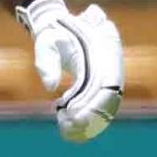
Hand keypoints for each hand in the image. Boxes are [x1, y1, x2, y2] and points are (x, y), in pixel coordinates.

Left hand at [16, 0, 123, 142]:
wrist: (61, 26)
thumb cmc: (52, 35)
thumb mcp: (45, 42)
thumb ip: (46, 61)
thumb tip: (50, 86)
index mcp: (102, 54)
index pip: (105, 86)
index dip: (92, 105)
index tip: (73, 116)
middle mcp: (111, 67)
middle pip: (108, 101)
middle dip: (90, 118)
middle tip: (66, 128)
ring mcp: (110, 78)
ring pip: (107, 108)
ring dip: (90, 123)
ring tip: (65, 130)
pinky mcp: (104, 86)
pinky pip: (102, 108)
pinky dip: (88, 121)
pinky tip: (69, 128)